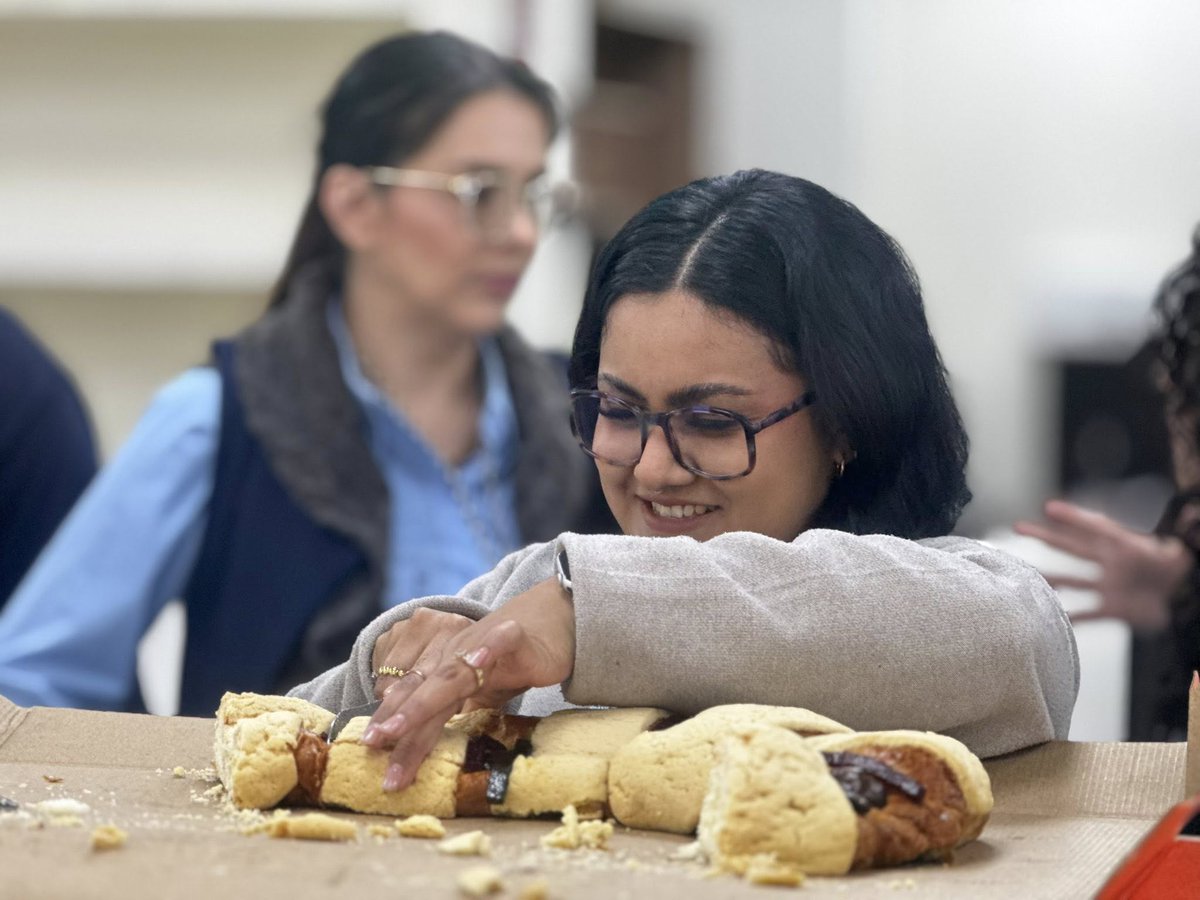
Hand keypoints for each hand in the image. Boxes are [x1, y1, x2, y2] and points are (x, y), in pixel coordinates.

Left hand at [359, 577, 574, 791]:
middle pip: (422, 693)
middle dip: (397, 721)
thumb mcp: (479, 692)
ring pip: (449, 674)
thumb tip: (421, 743)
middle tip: (373, 746)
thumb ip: (451, 710)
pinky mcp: (512, 635)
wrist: (551, 619)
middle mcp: (454, 655)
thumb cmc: (513, 660)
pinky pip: (498, 642)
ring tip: (398, 726)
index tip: (368, 751)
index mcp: (443, 669)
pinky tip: (478, 661)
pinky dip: (487, 649)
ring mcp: (480, 643)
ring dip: (422, 700)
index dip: (390, 722)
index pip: (412, 699)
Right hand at [1013, 499, 1191, 630]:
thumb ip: (1172, 549)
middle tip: (1018, 527)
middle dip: (1045, 536)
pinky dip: (1072, 617)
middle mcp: (1111, 563)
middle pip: (1073, 548)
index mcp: (1125, 547)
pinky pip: (1088, 613)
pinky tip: (1054, 618)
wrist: (1187, 600)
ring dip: (1051, 577)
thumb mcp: (1177, 556)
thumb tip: (1180, 533)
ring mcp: (1109, 586)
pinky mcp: (1113, 608)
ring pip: (1073, 579)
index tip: (1049, 507)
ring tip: (1028, 574)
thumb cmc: (1179, 572)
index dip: (1073, 517)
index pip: (1096, 528)